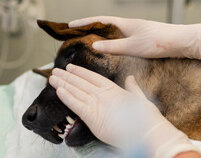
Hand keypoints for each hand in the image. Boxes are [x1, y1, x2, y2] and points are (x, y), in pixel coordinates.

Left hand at [49, 64, 200, 156]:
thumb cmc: (146, 119)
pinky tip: (58, 90)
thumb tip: (130, 78)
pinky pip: (76, 105)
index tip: (70, 67)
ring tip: (52, 77)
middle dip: (67, 76)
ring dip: (63, 84)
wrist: (148, 133)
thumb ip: (132, 87)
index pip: (92, 77)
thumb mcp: (140, 99)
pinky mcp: (93, 117)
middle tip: (55, 70)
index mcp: (114, 89)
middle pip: (80, 83)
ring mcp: (97, 104)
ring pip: (76, 91)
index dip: (79, 72)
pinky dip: (66, 97)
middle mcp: (103, 94)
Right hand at [69, 16, 200, 66]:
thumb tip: (94, 45)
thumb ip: (113, 47)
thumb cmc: (159, 42)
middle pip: (102, 25)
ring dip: (97, 34)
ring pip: (110, 31)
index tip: (69, 24)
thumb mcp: (133, 46)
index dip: (83, 22)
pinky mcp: (138, 38)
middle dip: (87, 28)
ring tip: (85, 40)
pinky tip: (107, 47)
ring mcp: (132, 31)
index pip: (98, 21)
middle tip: (74, 33)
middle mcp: (126, 25)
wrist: (181, 41)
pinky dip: (108, 40)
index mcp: (123, 24)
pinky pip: (117, 37)